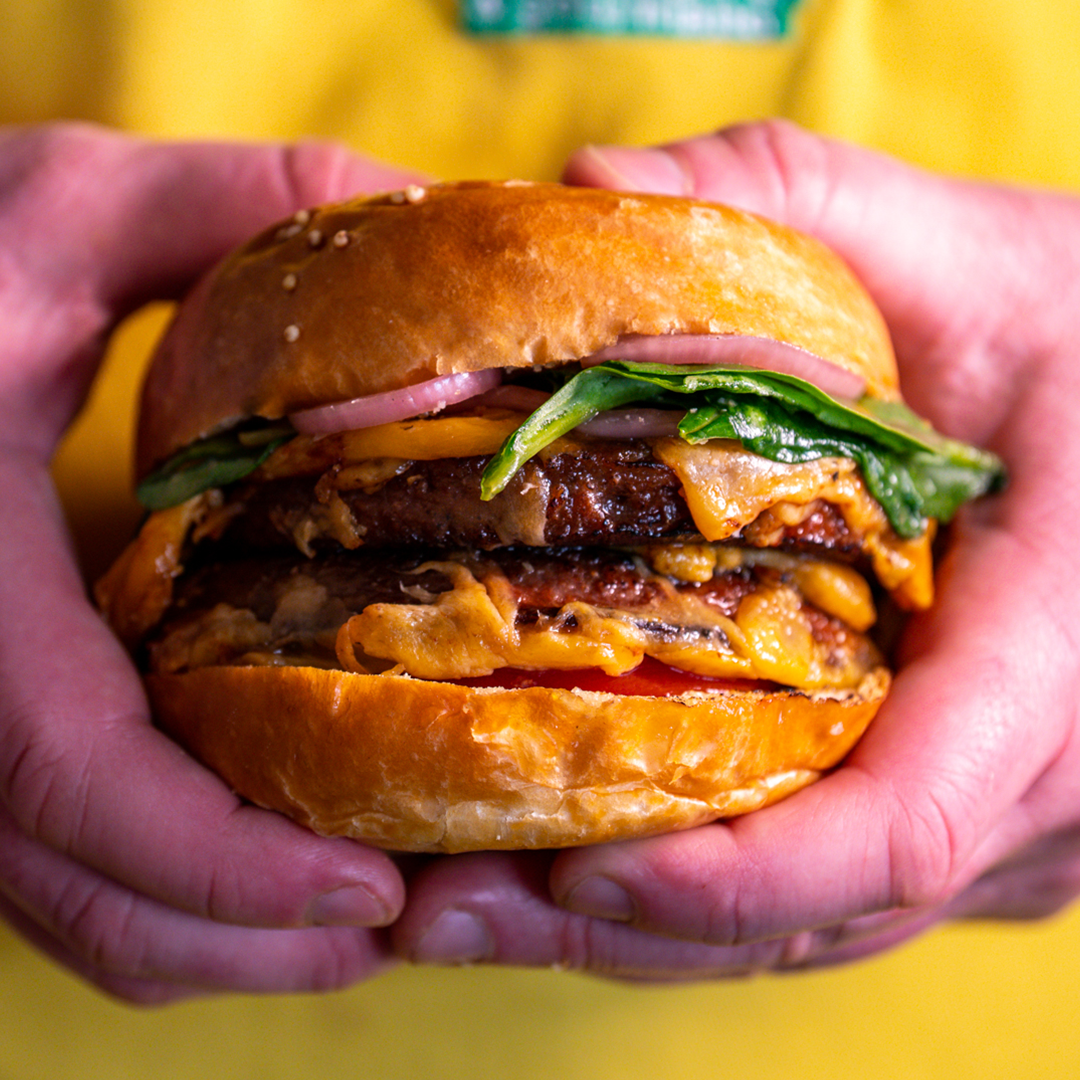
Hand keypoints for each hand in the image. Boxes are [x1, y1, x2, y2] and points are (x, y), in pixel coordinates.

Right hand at [0, 123, 426, 1000]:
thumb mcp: (67, 207)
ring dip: (214, 934)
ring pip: (61, 903)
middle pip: (75, 888)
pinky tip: (267, 851)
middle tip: (398, 912)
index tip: (368, 885)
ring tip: (356, 911)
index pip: (64, 769)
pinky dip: (166, 887)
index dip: (217, 860)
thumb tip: (424, 214)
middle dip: (242, 934)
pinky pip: (54, 861)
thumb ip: (240, 207)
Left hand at [392, 121, 1079, 976]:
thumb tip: (591, 189)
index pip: (901, 823)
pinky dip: (695, 898)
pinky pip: (820, 896)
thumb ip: (785, 202)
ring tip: (472, 898)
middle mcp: (1045, 777)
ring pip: (808, 927)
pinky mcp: (966, 814)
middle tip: (445, 902)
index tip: (569, 862)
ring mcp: (1011, 817)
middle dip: (623, 919)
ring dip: (636, 927)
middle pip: (814, 911)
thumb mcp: (959, 247)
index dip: (733, 876)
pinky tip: (576, 862)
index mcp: (1059, 650)